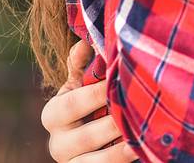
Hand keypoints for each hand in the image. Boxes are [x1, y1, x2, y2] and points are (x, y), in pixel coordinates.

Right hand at [40, 40, 135, 162]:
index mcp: (53, 115)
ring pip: (96, 162)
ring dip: (120, 148)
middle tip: (137, 108)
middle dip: (112, 122)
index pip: (70, 104)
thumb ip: (80, 64)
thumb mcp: (79, 85)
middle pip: (86, 135)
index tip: (118, 81)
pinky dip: (122, 160)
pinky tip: (140, 150)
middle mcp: (57, 144)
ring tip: (140, 135)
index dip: (95, 93)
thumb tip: (86, 42)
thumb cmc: (87, 105)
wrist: (89, 143)